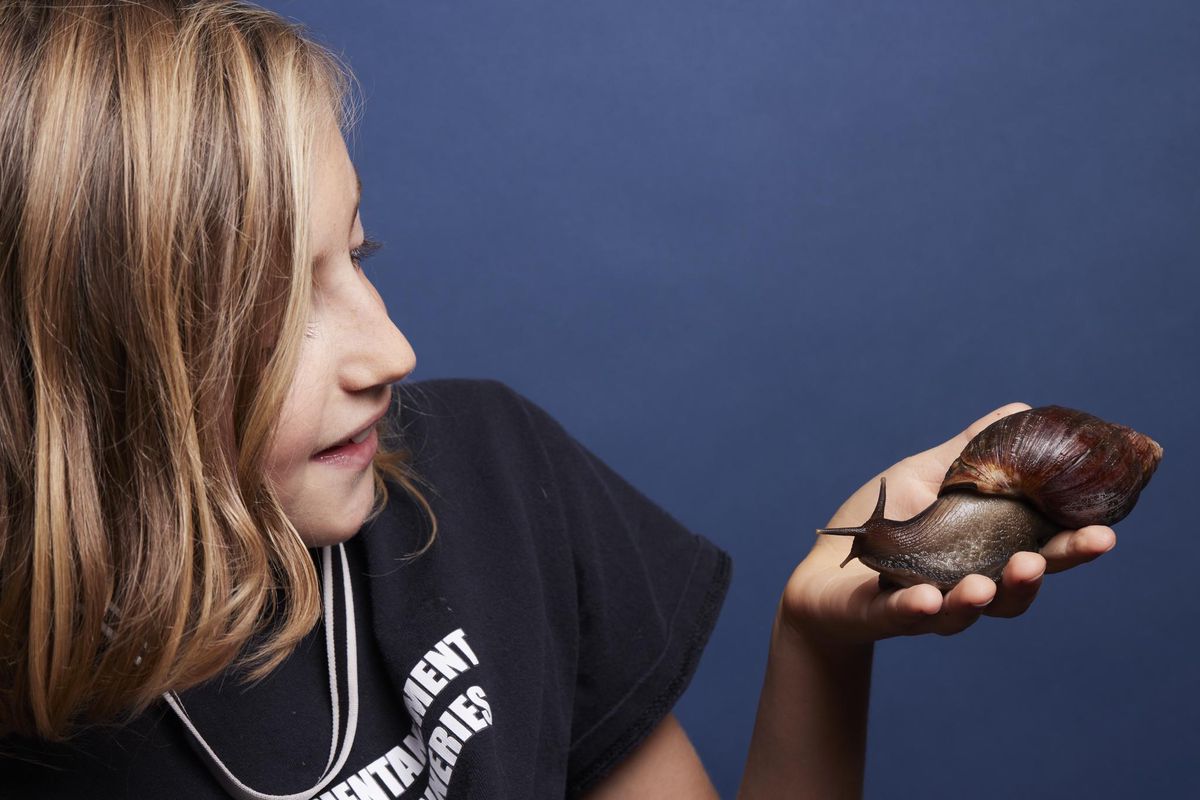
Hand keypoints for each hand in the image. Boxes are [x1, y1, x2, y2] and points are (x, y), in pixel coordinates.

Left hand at [781, 403, 1117, 645]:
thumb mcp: (925, 475)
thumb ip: (970, 452)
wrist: (821, 576)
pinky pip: (902, 614)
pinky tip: (925, 598)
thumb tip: (1020, 409)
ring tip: (987, 584)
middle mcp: (967, 584)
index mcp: (985, 552)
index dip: (1071, 547)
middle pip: (1014, 589)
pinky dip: (916, 608)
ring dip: (979, 598)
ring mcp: (927, 605)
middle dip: (1038, 574)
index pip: (1039, 552)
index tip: (1103, 534)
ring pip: (963, 610)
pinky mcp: (883, 614)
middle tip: (1050, 559)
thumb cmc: (878, 523)